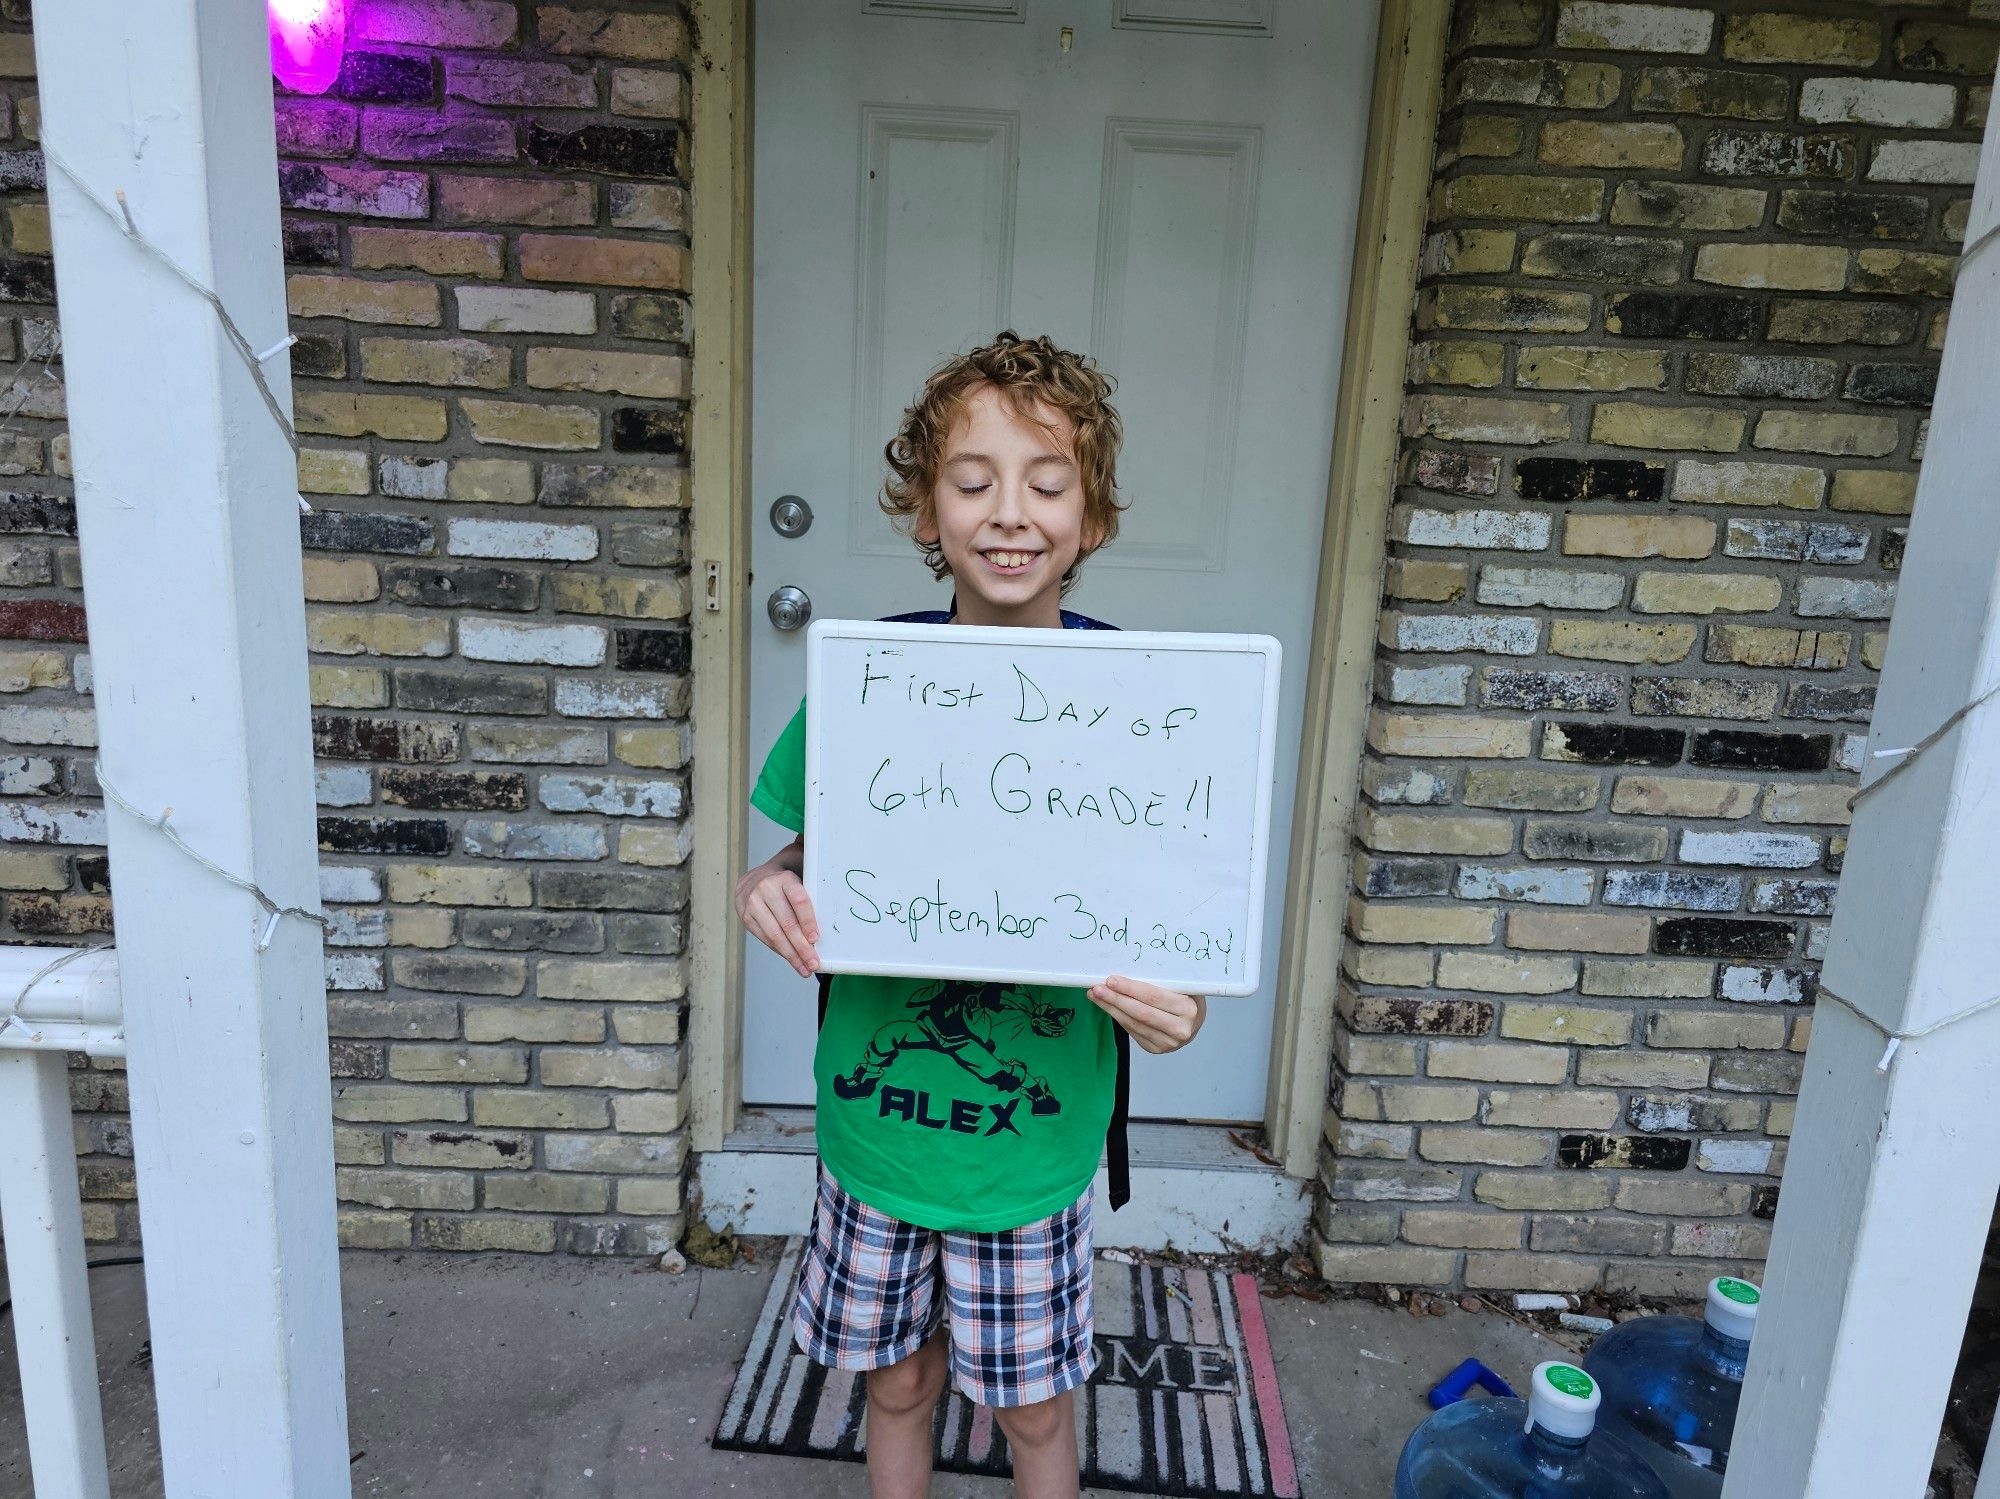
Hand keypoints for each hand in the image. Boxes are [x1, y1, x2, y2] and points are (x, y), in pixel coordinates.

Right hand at [735, 849, 818, 978]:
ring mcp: (753, 904)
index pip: (799, 901)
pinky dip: (780, 952)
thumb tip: (821, 934)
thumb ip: (807, 901)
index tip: (815, 939)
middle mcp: (767, 889)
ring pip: (775, 935)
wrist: (753, 880)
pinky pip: (765, 939)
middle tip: (814, 963)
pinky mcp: (746, 917)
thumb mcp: (796, 884)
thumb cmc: (783, 886)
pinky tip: (791, 960)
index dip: (808, 921)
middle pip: (787, 923)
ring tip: (804, 968)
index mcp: (785, 879)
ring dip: (791, 955)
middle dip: (802, 947)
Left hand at [1087, 975, 1205, 1054]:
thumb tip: (1128, 966)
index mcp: (1189, 1009)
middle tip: (1097, 988)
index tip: (1111, 980)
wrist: (1193, 1022)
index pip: (1154, 997)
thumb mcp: (1182, 986)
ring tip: (1096, 995)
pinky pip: (1132, 1031)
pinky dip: (1118, 1017)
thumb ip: (1163, 980)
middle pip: (1140, 1012)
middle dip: (1116, 999)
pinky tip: (1107, 1007)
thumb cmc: (1186, 998)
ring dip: (1111, 1008)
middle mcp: (1180, 1029)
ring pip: (1133, 1024)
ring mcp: (1168, 1043)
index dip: (1130, 989)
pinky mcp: (1156, 1049)